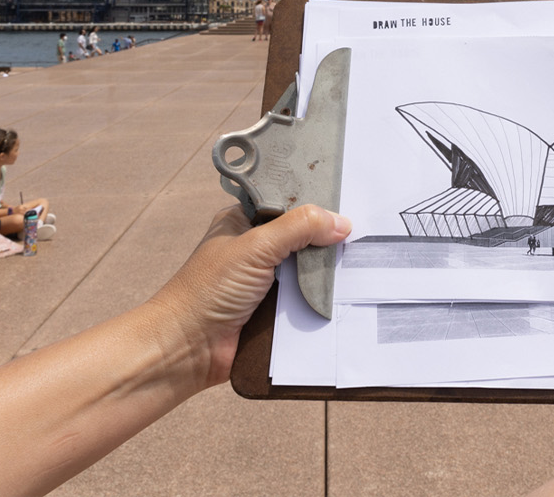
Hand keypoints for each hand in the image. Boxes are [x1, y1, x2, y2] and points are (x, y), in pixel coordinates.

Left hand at [147, 205, 350, 391]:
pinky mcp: (274, 313)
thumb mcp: (255, 246)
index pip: (287, 203)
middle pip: (302, 239)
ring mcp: (266, 283)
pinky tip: (349, 296)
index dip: (315, 204)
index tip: (350, 204)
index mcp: (243, 223)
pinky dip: (321, 302)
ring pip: (307, 272)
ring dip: (326, 275)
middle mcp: (256, 250)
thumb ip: (298, 228)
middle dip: (327, 242)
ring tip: (365, 265)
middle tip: (365, 236)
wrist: (188, 349)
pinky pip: (306, 302)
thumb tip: (342, 223)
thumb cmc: (208, 291)